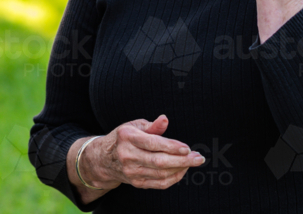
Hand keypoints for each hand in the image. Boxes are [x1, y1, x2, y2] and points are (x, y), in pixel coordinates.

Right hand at [81, 115, 203, 189]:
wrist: (104, 159)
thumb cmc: (124, 138)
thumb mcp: (134, 126)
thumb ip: (152, 126)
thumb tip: (165, 119)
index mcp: (127, 137)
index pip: (153, 143)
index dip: (172, 146)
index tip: (187, 148)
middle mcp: (128, 155)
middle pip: (159, 161)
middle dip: (182, 160)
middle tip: (198, 157)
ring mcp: (131, 171)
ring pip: (161, 174)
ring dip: (180, 169)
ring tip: (193, 161)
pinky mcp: (136, 183)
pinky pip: (159, 184)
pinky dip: (174, 178)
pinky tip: (182, 170)